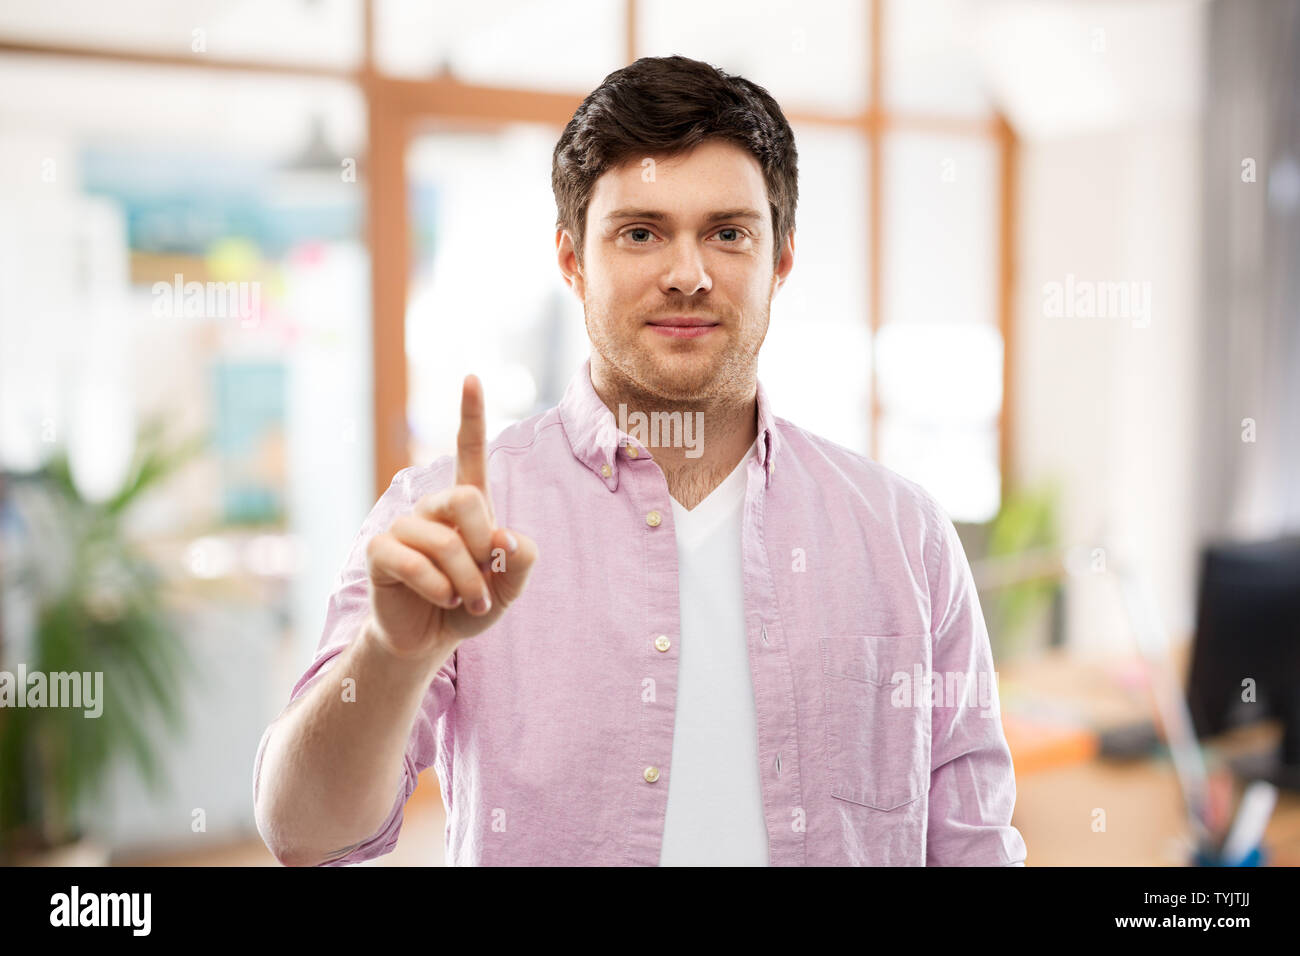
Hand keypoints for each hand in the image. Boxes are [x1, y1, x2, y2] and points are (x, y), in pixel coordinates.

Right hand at [364, 374, 537, 660]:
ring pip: (444, 540)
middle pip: (464, 499)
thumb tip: (505, 537)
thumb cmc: (469, 605)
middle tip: (486, 584)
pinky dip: (438, 589)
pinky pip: (414, 562)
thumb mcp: (508, 588)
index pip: (469, 453)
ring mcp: (403, 527)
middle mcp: (432, 508)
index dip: (470, 416)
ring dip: (466, 582)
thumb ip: (520, 561)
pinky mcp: (380, 552)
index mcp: (466, 507)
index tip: (472, 378)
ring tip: (465, 603)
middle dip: (484, 546)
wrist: (429, 640)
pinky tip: (441, 600)